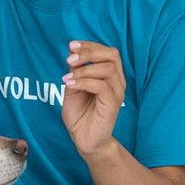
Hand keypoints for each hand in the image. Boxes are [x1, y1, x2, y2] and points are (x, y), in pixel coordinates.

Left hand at [60, 40, 126, 157]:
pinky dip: (84, 81)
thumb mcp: (73, 87)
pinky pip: (102, 86)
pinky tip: (70, 84)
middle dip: (89, 52)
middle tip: (70, 59)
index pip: (107, 51)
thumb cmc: (79, 114)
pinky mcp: (113, 104)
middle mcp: (117, 81)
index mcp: (110, 75)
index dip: (89, 45)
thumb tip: (73, 54)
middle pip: (112, 55)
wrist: (84, 139)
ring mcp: (117, 92)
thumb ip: (75, 71)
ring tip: (67, 77)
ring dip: (84, 68)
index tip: (71, 46)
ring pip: (107, 68)